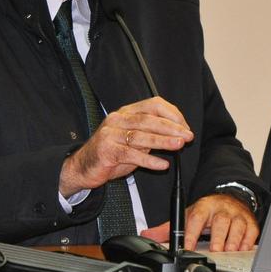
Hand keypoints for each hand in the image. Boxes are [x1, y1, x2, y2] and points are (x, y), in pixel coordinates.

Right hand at [59, 96, 193, 196]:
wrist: (83, 167)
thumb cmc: (111, 153)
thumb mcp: (133, 141)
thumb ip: (150, 135)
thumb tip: (176, 135)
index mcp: (126, 112)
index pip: (153, 105)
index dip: (172, 114)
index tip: (185, 127)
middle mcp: (118, 119)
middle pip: (148, 119)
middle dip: (171, 128)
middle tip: (187, 136)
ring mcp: (111, 134)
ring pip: (141, 136)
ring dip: (162, 141)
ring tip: (179, 146)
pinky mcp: (107, 151)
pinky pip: (131, 155)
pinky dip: (148, 160)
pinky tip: (162, 164)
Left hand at [140, 193, 258, 251]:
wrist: (230, 199)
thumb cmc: (208, 212)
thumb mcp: (188, 216)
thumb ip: (168, 228)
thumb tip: (147, 234)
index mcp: (204, 206)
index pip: (196, 218)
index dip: (192, 232)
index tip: (188, 246)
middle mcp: (221, 208)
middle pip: (221, 221)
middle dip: (218, 237)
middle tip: (215, 250)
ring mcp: (237, 215)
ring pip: (238, 226)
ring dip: (233, 240)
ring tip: (228, 251)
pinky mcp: (250, 222)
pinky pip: (251, 231)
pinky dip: (247, 241)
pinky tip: (241, 249)